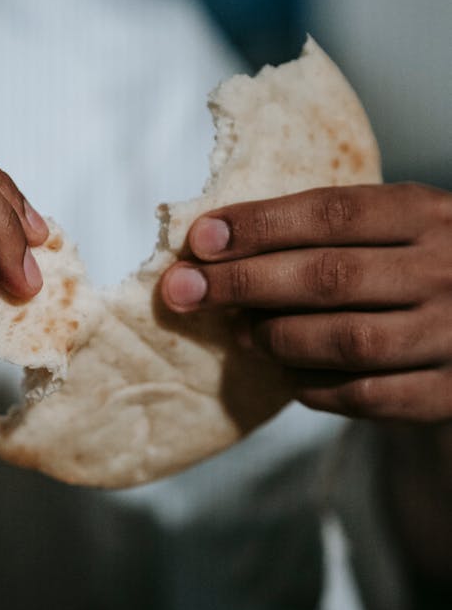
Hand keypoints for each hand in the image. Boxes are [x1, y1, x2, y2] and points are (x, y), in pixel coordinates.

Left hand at [161, 183, 451, 420]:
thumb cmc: (417, 267)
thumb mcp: (395, 228)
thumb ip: (327, 231)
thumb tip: (216, 247)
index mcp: (430, 212)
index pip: (333, 212)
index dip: (260, 225)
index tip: (201, 239)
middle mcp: (448, 270)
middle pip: (329, 277)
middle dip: (245, 283)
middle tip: (185, 291)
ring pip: (346, 341)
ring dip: (277, 338)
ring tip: (240, 334)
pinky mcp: (447, 392)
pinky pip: (366, 396)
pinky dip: (315, 387)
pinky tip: (289, 376)